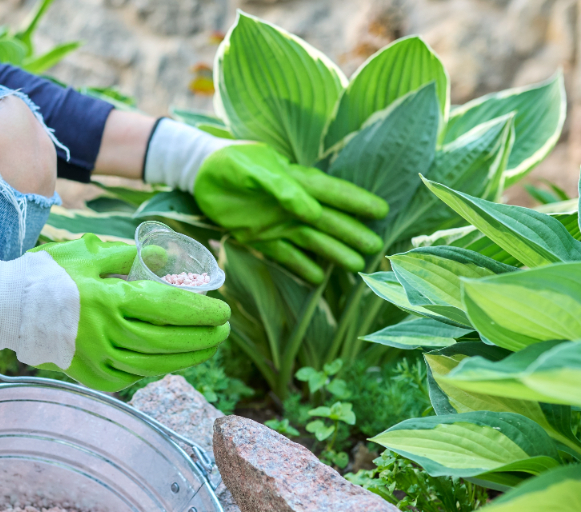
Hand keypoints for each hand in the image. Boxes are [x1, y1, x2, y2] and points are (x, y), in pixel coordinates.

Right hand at [0, 234, 230, 391]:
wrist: (3, 309)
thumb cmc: (46, 275)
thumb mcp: (89, 254)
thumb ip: (129, 256)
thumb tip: (165, 258)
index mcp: (111, 300)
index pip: (170, 308)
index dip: (202, 312)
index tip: (224, 311)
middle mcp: (108, 334)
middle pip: (170, 340)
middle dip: (203, 337)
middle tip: (223, 331)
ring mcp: (99, 360)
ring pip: (156, 364)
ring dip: (187, 357)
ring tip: (207, 348)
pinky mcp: (91, 376)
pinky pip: (134, 377)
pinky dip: (157, 369)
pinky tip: (172, 361)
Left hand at [193, 143, 387, 283]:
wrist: (199, 174)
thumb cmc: (229, 163)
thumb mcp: (253, 170)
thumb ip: (281, 188)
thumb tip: (311, 211)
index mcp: (295, 181)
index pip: (333, 192)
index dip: (356, 201)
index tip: (381, 211)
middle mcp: (293, 204)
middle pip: (328, 221)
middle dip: (351, 233)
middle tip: (375, 248)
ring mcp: (278, 222)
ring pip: (311, 240)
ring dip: (333, 252)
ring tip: (355, 266)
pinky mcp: (260, 237)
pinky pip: (285, 254)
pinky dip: (301, 266)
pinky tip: (318, 279)